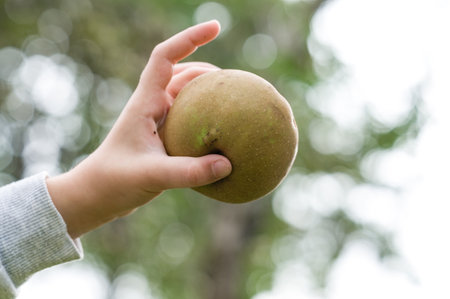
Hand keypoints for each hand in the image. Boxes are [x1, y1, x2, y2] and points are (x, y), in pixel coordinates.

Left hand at [47, 21, 231, 237]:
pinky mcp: (163, 137)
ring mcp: (157, 121)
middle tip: (235, 80)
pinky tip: (222, 135)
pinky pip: (189, 120)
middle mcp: (151, 106)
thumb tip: (227, 164)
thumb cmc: (114, 180)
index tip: (216, 28)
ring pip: (186, 96)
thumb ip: (188, 172)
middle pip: (182, 72)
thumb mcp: (152, 176)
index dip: (189, 38)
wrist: (96, 195)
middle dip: (207, 70)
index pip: (165, 57)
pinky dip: (206, 120)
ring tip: (233, 102)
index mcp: (144, 102)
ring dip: (207, 94)